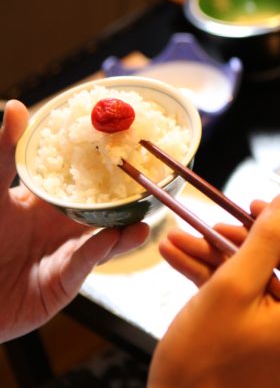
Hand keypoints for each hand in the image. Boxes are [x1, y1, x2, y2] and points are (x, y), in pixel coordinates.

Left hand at [0, 100, 148, 342]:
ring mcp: (66, 253)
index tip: (133, 147)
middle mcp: (61, 225)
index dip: (110, 166)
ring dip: (127, 231)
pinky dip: (102, 250)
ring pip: (105, 239)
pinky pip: (87, 262)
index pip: (86, 180)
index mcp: (47, 201)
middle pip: (105, 210)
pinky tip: (116, 238)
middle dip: (131, 201)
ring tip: (145, 220)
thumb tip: (18, 106)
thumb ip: (4, 153)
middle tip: (156, 185)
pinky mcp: (66, 281)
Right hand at [139, 193, 279, 387]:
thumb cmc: (200, 366)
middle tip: (208, 225)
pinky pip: (254, 308)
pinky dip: (223, 288)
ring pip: (261, 286)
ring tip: (181, 241)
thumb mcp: (230, 289)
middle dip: (237, 243)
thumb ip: (265, 240)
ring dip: (221, 262)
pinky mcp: (272, 352)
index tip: (253, 204)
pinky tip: (186, 264)